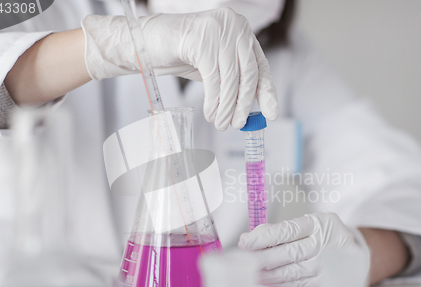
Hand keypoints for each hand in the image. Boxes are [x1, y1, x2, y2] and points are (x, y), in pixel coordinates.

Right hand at [81, 8, 279, 129]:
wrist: (148, 42)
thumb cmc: (182, 54)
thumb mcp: (215, 67)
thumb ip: (233, 80)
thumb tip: (252, 108)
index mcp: (241, 31)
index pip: (260, 65)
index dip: (267, 92)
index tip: (272, 113)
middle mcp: (234, 26)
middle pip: (249, 73)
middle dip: (244, 104)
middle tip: (238, 125)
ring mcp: (218, 31)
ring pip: (231, 79)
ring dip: (226, 107)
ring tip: (221, 123)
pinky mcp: (202, 40)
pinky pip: (213, 79)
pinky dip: (213, 101)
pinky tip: (210, 113)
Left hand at [238, 212, 369, 286]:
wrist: (355, 254)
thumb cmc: (325, 235)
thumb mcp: (310, 223)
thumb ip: (283, 229)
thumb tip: (253, 237)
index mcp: (318, 224)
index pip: (287, 230)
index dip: (264, 237)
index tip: (245, 241)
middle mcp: (323, 245)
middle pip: (287, 253)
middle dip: (261, 257)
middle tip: (243, 259)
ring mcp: (325, 267)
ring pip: (289, 271)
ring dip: (265, 273)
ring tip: (249, 271)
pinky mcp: (324, 283)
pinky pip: (295, 284)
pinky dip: (276, 282)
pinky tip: (263, 278)